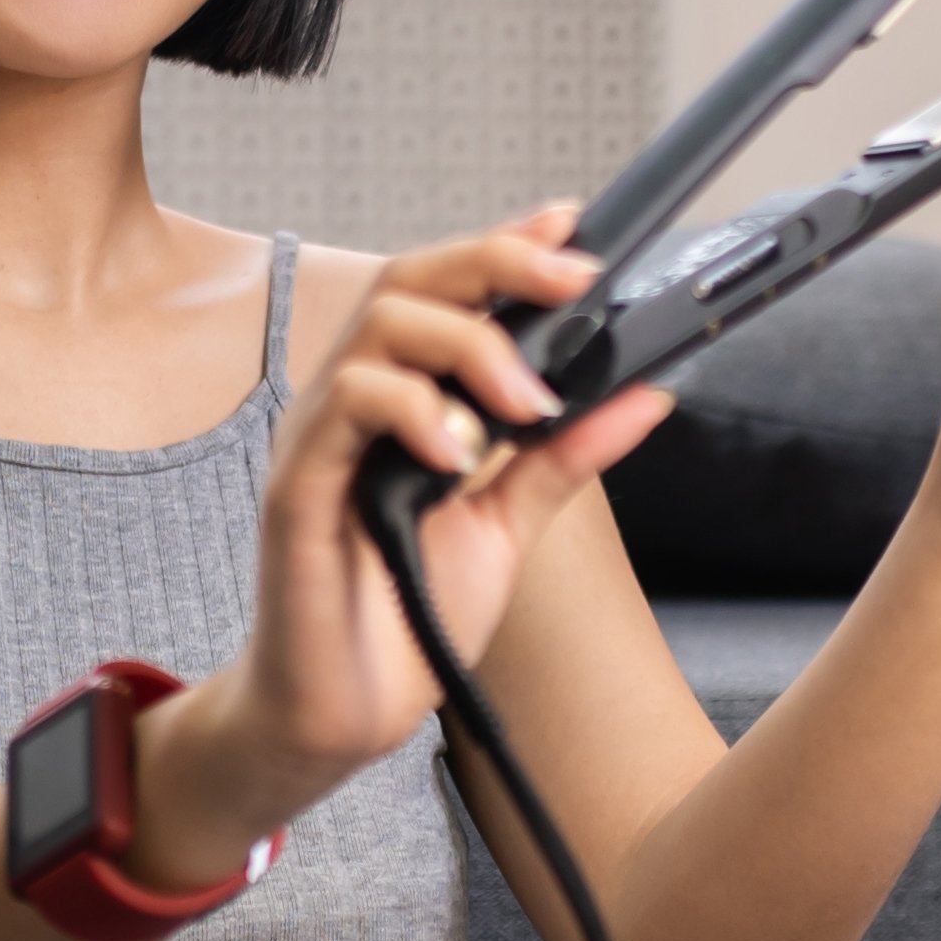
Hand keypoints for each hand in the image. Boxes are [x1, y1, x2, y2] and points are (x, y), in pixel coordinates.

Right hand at [138, 206, 675, 878]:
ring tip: (525, 407)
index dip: (505, 245)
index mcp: (402, 398)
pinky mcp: (296, 488)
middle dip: (497, 264)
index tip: (572, 226)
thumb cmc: (407, 615)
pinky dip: (413, 412)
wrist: (346, 714)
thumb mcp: (507, 525)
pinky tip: (459, 454)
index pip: (447, 289)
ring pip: (380, 328)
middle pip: (411, 280)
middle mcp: (353, 400)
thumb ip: (564, 456)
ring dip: (469, 348)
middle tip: (573, 283)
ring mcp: (319, 438)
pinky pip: (345, 409)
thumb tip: (644, 394)